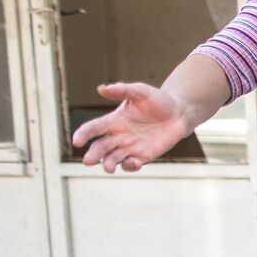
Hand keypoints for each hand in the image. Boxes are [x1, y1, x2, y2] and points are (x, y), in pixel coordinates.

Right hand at [70, 82, 189, 172]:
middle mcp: (118, 136)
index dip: (83, 134)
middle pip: (100, 147)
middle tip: (88, 161)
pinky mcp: (143, 156)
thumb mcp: (140, 91)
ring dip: (108, 164)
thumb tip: (101, 88)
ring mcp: (130, 148)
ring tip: (108, 168)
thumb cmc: (157, 100)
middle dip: (93, 155)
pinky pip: (132, 164)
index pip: (93, 128)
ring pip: (113, 159)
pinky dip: (130, 166)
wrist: (179, 112)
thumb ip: (122, 90)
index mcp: (113, 121)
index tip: (77, 141)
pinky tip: (133, 163)